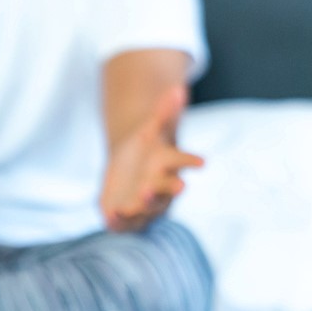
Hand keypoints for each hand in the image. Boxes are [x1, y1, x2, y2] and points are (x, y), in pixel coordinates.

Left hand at [98, 84, 202, 231]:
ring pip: (146, 210)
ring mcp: (146, 205)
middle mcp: (162, 189)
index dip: (191, 161)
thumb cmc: (147, 150)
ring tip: (127, 205)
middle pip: (166, 192)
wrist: (132, 171)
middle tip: (162, 188)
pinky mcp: (129, 217)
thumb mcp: (152, 130)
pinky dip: (119, 222)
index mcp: (169, 166)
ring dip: (139, 208)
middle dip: (163, 191)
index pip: (182, 162)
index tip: (202, 162)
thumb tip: (177, 88)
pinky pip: (126, 223)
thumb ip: (164, 112)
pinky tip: (109, 216)